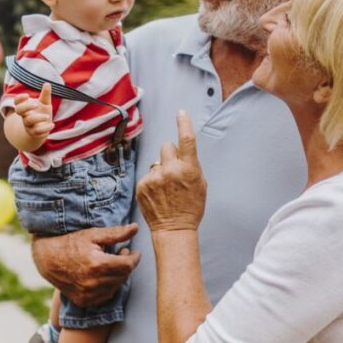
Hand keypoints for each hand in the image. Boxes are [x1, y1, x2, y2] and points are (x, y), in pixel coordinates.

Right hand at [13, 82, 54, 139]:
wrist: (43, 129)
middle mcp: (24, 116)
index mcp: (25, 107)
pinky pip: (37, 132)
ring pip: (28, 121)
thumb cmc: (42, 113)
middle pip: (19, 110)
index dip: (20, 98)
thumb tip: (47, 83)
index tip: (28, 95)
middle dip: (26, 106)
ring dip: (38, 118)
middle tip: (36, 104)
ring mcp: (28, 125)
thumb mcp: (44, 103)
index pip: (17, 102)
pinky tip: (52, 125)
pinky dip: (45, 128)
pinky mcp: (34, 133)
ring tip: (48, 116)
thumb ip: (45, 94)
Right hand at [31, 224, 140, 306]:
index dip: (134, 257)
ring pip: (116, 287)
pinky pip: (105, 296)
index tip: (134, 252)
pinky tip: (101, 275)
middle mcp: (93, 282)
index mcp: (97, 264)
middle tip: (120, 253)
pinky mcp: (83, 301)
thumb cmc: (71, 243)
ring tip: (109, 263)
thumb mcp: (93, 234)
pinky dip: (108, 286)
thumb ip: (116, 233)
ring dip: (117, 276)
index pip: (128, 265)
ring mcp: (88, 294)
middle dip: (126, 265)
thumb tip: (136, 228)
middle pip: (123, 276)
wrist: (47, 259)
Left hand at [136, 111, 205, 231]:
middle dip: (170, 154)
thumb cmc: (190, 207)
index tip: (181, 113)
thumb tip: (179, 153)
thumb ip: (190, 165)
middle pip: (167, 146)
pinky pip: (148, 174)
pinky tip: (158, 194)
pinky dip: (152, 182)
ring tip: (166, 188)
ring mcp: (154, 178)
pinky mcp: (142, 186)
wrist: (174, 229)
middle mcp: (170, 170)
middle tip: (174, 170)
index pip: (186, 139)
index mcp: (188, 169)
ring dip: (160, 170)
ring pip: (156, 161)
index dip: (184, 123)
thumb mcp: (200, 184)